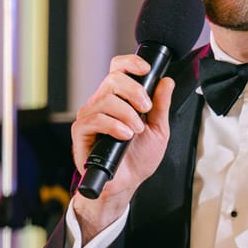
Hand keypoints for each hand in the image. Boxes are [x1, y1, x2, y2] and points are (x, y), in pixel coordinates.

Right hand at [70, 55, 174, 235]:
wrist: (126, 184)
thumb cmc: (138, 158)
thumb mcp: (158, 130)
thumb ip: (161, 106)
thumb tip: (167, 82)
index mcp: (120, 99)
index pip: (118, 69)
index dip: (130, 63)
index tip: (146, 69)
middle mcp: (102, 103)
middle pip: (113, 79)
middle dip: (134, 91)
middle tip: (146, 110)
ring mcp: (90, 116)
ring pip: (105, 99)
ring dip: (127, 114)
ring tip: (136, 131)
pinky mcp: (80, 131)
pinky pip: (94, 119)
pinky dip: (113, 125)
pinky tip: (124, 135)